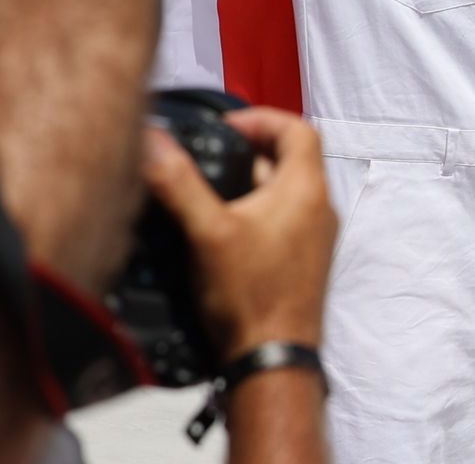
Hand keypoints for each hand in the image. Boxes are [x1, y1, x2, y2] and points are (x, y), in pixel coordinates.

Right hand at [143, 107, 337, 361]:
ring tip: (208, 192)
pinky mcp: (304, 260)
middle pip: (290, 159)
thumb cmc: (251, 297)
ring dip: (251, 184)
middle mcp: (320, 208)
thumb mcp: (207, 232)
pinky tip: (221, 230)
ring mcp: (316, 236)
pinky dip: (257, 212)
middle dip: (249, 152)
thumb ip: (179, 184)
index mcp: (307, 189)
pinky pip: (284, 220)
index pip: (298, 129)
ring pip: (285, 191)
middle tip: (210, 157)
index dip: (263, 119)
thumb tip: (154, 143)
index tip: (226, 126)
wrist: (273, 356)